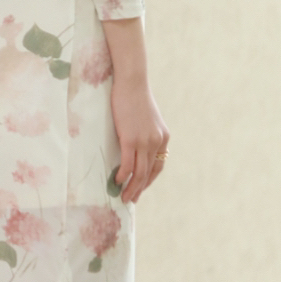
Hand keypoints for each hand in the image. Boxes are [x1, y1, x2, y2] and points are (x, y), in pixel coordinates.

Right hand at [109, 75, 169, 205]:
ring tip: (124, 197)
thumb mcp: (145, 118)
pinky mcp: (130, 139)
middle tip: (131, 200)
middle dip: (140, 189)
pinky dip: (123, 175)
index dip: (149, 180)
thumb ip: (145, 132)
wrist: (132, 82)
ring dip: (132, 187)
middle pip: (149, 173)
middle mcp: (157, 142)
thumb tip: (135, 143)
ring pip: (140, 172)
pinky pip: (127, 163)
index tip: (141, 188)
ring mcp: (145, 141)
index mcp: (163, 138)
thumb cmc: (134, 96)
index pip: (158, 166)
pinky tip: (117, 181)